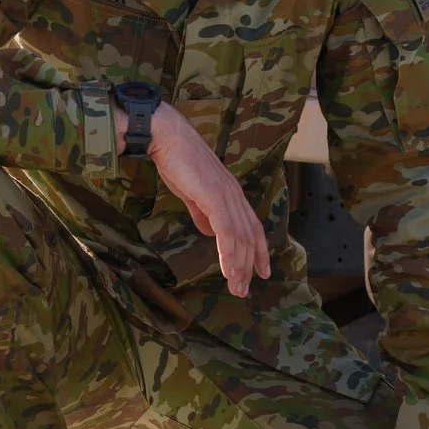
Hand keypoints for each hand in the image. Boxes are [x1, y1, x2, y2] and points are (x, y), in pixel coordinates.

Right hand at [130, 103, 269, 295]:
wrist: (167, 138)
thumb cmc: (177, 161)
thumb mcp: (193, 193)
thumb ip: (203, 213)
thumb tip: (210, 232)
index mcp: (232, 194)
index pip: (252, 227)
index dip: (259, 251)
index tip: (260, 272)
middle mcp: (235, 196)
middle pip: (250, 237)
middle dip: (249, 266)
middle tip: (243, 290)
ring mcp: (227, 196)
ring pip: (240, 238)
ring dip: (239, 266)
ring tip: (236, 288)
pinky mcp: (214, 197)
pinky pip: (226, 232)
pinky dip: (229, 254)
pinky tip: (227, 271)